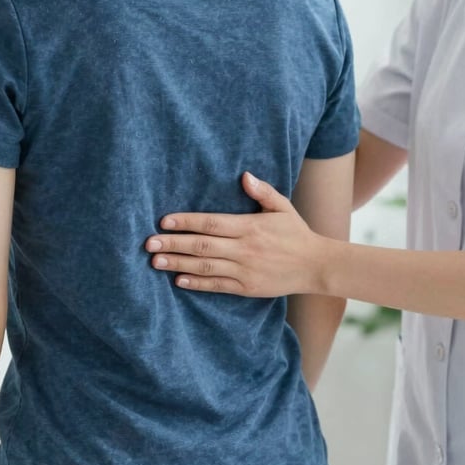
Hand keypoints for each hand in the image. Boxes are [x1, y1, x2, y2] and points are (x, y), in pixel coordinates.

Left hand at [145, 172, 328, 296]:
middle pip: (203, 246)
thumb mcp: (283, 207)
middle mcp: (245, 249)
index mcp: (251, 227)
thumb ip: (262, 191)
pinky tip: (179, 280)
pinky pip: (218, 286)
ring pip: (206, 267)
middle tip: (149, 243)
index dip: (187, 221)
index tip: (164, 220)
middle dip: (174, 243)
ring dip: (179, 264)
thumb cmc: (297, 233)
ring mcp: (245, 271)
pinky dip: (197, 283)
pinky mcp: (247, 288)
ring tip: (156, 261)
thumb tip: (244, 175)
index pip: (212, 223)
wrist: (316, 266)